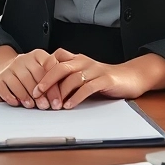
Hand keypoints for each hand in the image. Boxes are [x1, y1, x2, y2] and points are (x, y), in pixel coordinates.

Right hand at [0, 46, 57, 108]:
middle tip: (47, 106)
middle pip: (34, 77)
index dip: (54, 85)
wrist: (2, 67)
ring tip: (33, 106)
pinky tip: (17, 103)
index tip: (58, 99)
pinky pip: (5, 89)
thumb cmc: (28, 71)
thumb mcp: (41, 67)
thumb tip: (66, 93)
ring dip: (27, 97)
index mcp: (37, 55)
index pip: (48, 67)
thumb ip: (53, 76)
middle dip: (42, 94)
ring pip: (20, 83)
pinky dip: (11, 97)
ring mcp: (9, 68)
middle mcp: (23, 59)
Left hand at [31, 49, 154, 108]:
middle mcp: (84, 61)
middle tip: (36, 94)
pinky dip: (76, 97)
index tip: (33, 85)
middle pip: (60, 67)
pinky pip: (87, 87)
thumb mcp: (84, 74)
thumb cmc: (104, 78)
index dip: (43, 71)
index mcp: (77, 59)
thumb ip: (68, 77)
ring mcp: (94, 69)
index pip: (55, 58)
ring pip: (72, 78)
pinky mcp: (104, 79)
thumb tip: (46, 89)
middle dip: (46, 80)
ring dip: (60, 92)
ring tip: (52, 106)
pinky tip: (69, 106)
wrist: (131, 77)